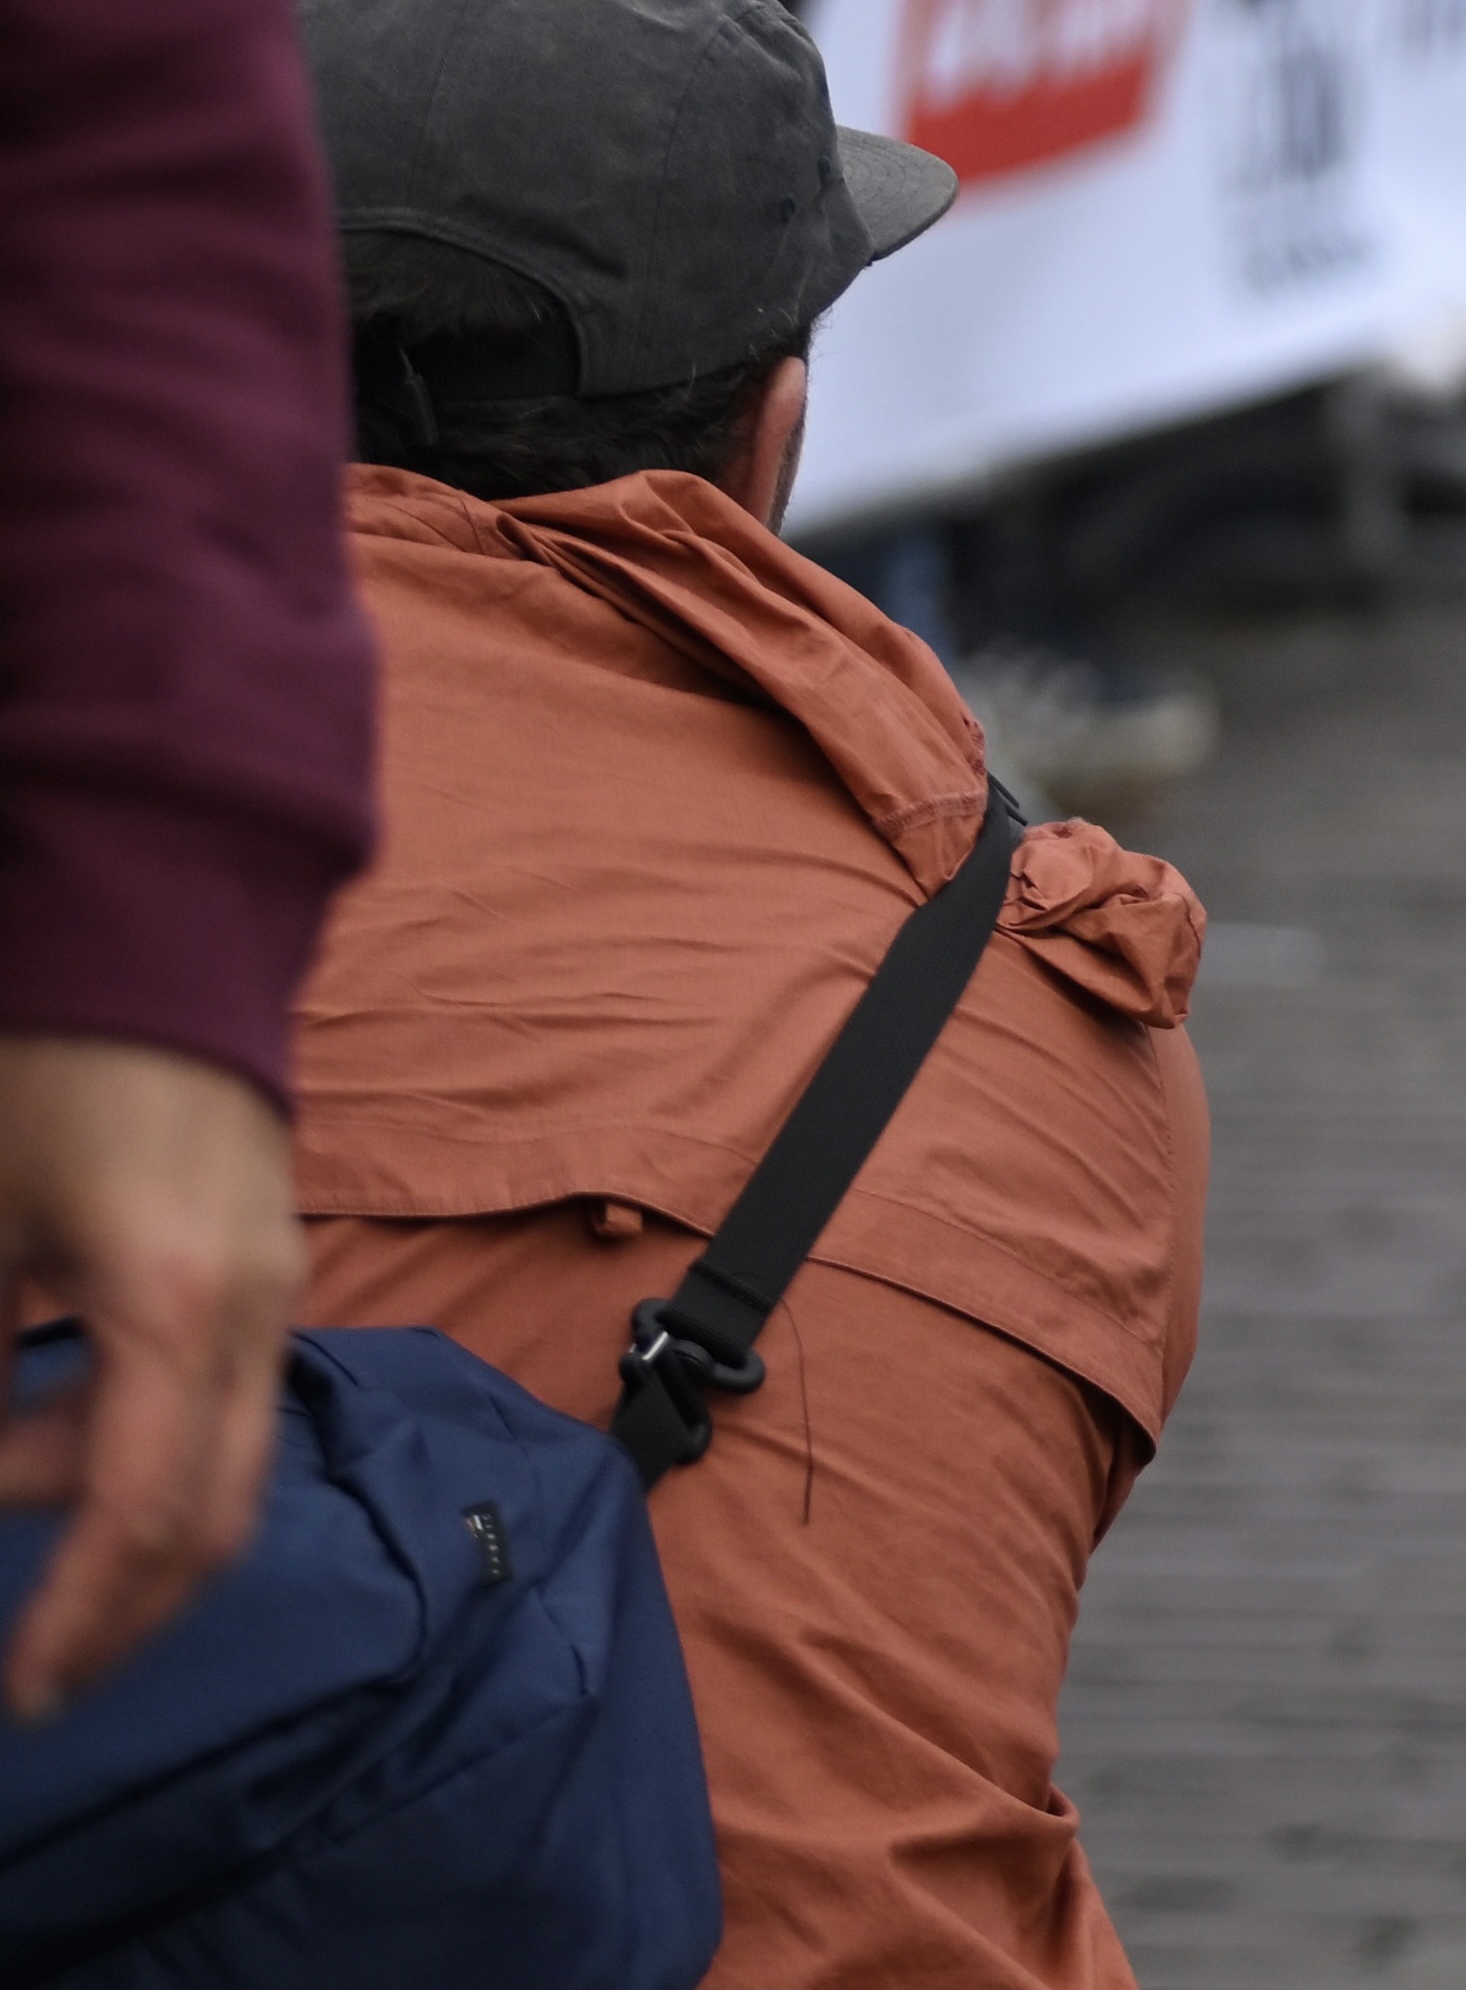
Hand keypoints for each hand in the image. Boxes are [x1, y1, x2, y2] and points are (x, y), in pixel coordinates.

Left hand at [0, 1032, 303, 1721]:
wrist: (159, 942)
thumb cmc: (47, 1068)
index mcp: (172, 1301)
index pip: (144, 1506)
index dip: (86, 1612)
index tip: (30, 1690)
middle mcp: (250, 1310)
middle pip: (212, 1516)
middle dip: (125, 1611)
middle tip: (41, 1672)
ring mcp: (272, 1290)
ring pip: (212, 1463)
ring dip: (107, 1509)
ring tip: (0, 1477)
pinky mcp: (263, 1270)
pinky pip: (214, 1403)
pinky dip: (136, 1446)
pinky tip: (53, 1420)